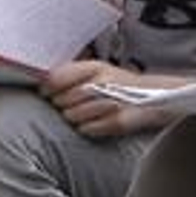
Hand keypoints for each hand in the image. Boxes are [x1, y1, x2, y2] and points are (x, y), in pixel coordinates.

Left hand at [40, 59, 171, 137]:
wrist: (153, 97)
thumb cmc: (119, 84)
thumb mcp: (98, 70)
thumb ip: (71, 73)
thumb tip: (42, 81)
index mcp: (95, 67)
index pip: (55, 79)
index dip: (47, 88)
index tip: (47, 93)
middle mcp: (103, 82)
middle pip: (62, 100)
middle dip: (62, 106)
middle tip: (72, 105)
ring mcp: (111, 102)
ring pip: (72, 116)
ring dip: (74, 119)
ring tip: (85, 114)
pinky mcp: (117, 121)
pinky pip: (86, 129)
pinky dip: (87, 129)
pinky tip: (95, 123)